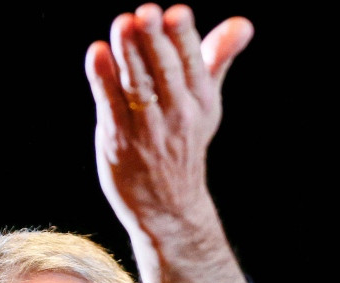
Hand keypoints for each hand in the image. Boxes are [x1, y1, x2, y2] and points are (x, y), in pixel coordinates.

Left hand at [84, 3, 253, 282]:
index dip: (183, 38)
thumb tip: (243, 24)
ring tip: (121, 24)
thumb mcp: (206, 102)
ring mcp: (147, 130)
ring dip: (128, 55)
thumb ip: (216, 59)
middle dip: (154, 42)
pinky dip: (102, 79)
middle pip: (164, 72)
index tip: (176, 13)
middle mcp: (177, 115)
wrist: (168, 205)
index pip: (193, 63)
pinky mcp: (119, 141)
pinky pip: (110, 106)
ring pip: (137, 86)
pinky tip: (96, 53)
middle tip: (145, 12)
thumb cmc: (183, 141)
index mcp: (200, 100)